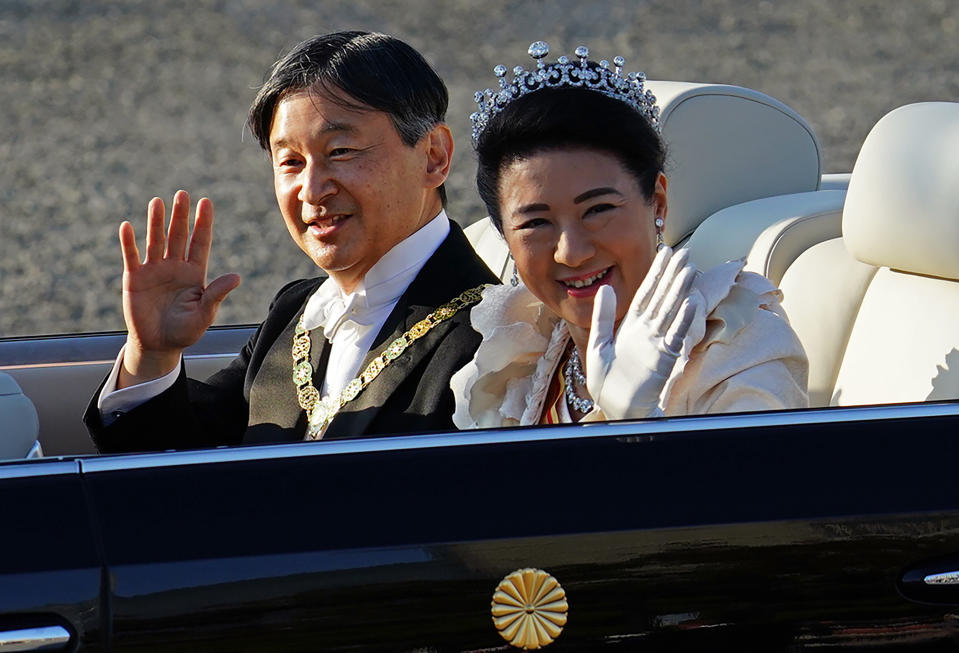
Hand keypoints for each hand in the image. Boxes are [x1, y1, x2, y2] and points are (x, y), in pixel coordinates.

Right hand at [118, 190, 240, 386]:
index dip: (203, 223)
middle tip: (182, 194)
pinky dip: (129, 242)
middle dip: (180, 216)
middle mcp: (175, 267)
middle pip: (178, 236)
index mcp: (195, 273)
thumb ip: (216, 294)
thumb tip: (236, 276)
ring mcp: (154, 270)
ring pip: (156, 241)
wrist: (158, 345)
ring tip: (157, 202)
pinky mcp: (134, 278)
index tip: (206, 202)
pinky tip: (127, 226)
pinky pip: (132, 256)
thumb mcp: (205, 314)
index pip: (200, 242)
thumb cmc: (185, 331)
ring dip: (156, 222)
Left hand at [585, 246, 697, 419]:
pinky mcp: (663, 359)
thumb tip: (604, 287)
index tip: (663, 253)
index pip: (645, 293)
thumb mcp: (598, 344)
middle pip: (661, 297)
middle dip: (672, 275)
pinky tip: (691, 303)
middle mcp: (646, 332)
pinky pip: (675, 336)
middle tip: (684, 252)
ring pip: (670, 312)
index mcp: (631, 327)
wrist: (617, 409)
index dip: (655, 273)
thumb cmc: (608, 383)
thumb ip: (602, 316)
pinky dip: (683, 321)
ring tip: (689, 270)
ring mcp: (656, 344)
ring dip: (680, 291)